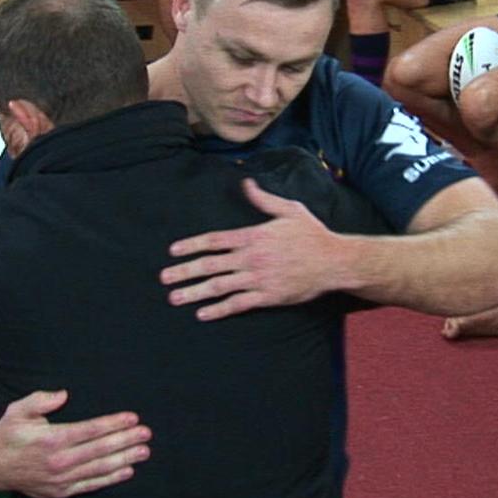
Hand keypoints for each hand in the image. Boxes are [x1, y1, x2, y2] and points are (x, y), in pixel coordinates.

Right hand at [0, 390, 151, 497]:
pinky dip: (111, 479)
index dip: (113, 424)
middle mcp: (59, 461)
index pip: (90, 430)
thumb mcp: (19, 410)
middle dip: (126, 440)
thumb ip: (41, 400)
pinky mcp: (62, 491)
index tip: (132, 418)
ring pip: (100, 468)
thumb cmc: (9, 433)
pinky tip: (127, 470)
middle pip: (100, 450)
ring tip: (144, 451)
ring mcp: (61, 478)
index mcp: (52, 439)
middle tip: (147, 433)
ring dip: (124, 459)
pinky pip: (91, 485)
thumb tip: (63, 394)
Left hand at [161, 178, 347, 320]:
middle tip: (164, 277)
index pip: (214, 240)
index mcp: (253, 236)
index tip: (173, 252)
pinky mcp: (268, 297)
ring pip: (219, 286)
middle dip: (184, 271)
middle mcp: (251, 258)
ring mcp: (258, 279)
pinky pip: (238, 304)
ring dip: (194, 292)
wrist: (334, 261)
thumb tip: (246, 183)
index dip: (191, 245)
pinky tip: (202, 314)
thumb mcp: (289, 209)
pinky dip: (218, 310)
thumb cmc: (312, 234)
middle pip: (210, 264)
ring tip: (174, 298)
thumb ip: (264, 199)